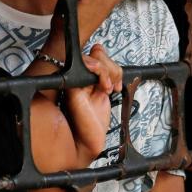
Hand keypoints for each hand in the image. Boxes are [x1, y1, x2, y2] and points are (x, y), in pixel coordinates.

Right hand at [65, 44, 121, 164]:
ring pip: (92, 57)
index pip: (96, 54)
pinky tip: (105, 87)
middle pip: (95, 52)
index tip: (117, 82)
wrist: (90, 140)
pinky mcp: (73, 86)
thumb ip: (105, 73)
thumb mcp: (105, 92)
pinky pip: (87, 68)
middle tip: (114, 84)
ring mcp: (74, 80)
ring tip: (109, 88)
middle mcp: (78, 76)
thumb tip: (100, 51)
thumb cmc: (95, 121)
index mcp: (85, 76)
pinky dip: (102, 73)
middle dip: (111, 65)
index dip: (109, 62)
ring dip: (108, 71)